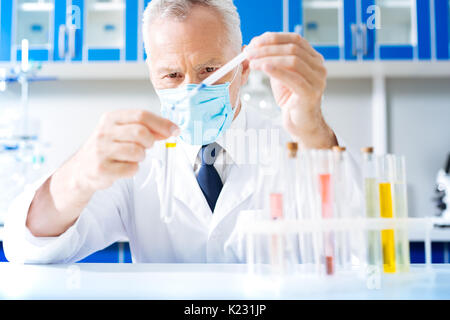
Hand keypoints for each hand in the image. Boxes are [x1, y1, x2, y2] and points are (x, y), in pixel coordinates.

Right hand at [73, 109, 178, 191]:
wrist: (81, 169)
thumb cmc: (106, 148)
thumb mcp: (121, 131)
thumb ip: (144, 128)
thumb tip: (170, 129)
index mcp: (111, 118)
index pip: (141, 115)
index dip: (162, 123)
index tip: (174, 130)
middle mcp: (104, 132)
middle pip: (140, 132)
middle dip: (150, 141)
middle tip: (146, 146)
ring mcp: (101, 150)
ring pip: (137, 152)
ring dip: (141, 156)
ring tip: (131, 157)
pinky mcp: (102, 169)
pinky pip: (131, 169)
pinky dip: (133, 169)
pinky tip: (123, 167)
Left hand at [246, 32, 336, 147]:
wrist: (301, 124)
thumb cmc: (291, 100)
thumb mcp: (280, 75)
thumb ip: (271, 61)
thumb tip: (252, 46)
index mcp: (313, 59)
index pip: (295, 39)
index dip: (274, 38)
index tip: (255, 41)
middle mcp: (318, 67)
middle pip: (293, 48)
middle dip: (268, 48)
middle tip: (250, 53)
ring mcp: (317, 80)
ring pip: (293, 61)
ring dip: (269, 59)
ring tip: (252, 62)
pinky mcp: (311, 93)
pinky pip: (293, 78)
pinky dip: (277, 71)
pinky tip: (264, 68)